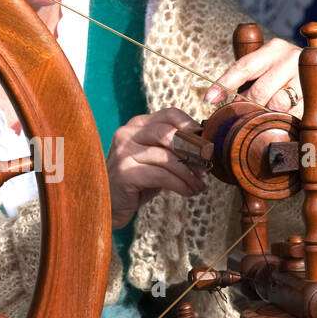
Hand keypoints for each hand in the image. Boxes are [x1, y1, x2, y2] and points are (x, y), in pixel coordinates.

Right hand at [107, 108, 206, 228]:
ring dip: (189, 174)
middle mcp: (127, 134)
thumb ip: (172, 148)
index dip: (191, 126)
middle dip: (192, 151)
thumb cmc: (137, 181)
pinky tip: (187, 192)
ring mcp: (123, 152)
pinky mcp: (124, 172)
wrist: (109, 203)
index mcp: (137, 125)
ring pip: (166, 157)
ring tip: (199, 185)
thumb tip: (206, 146)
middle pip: (168, 133)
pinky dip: (179, 185)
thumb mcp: (155, 159)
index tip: (206, 144)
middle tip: (206, 166)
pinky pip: (160, 176)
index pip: (169, 114)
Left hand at [203, 38, 316, 117]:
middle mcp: (289, 57)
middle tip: (245, 116)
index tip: (209, 100)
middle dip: (248, 107)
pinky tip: (285, 121)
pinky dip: (286, 121)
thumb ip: (248, 79)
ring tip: (269, 116)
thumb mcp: (271, 69)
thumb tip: (218, 100)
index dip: (224, 84)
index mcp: (272, 49)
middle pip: (258, 91)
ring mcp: (305, 75)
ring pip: (276, 104)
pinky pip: (294, 115)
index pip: (242, 66)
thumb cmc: (292, 77)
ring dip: (268, 115)